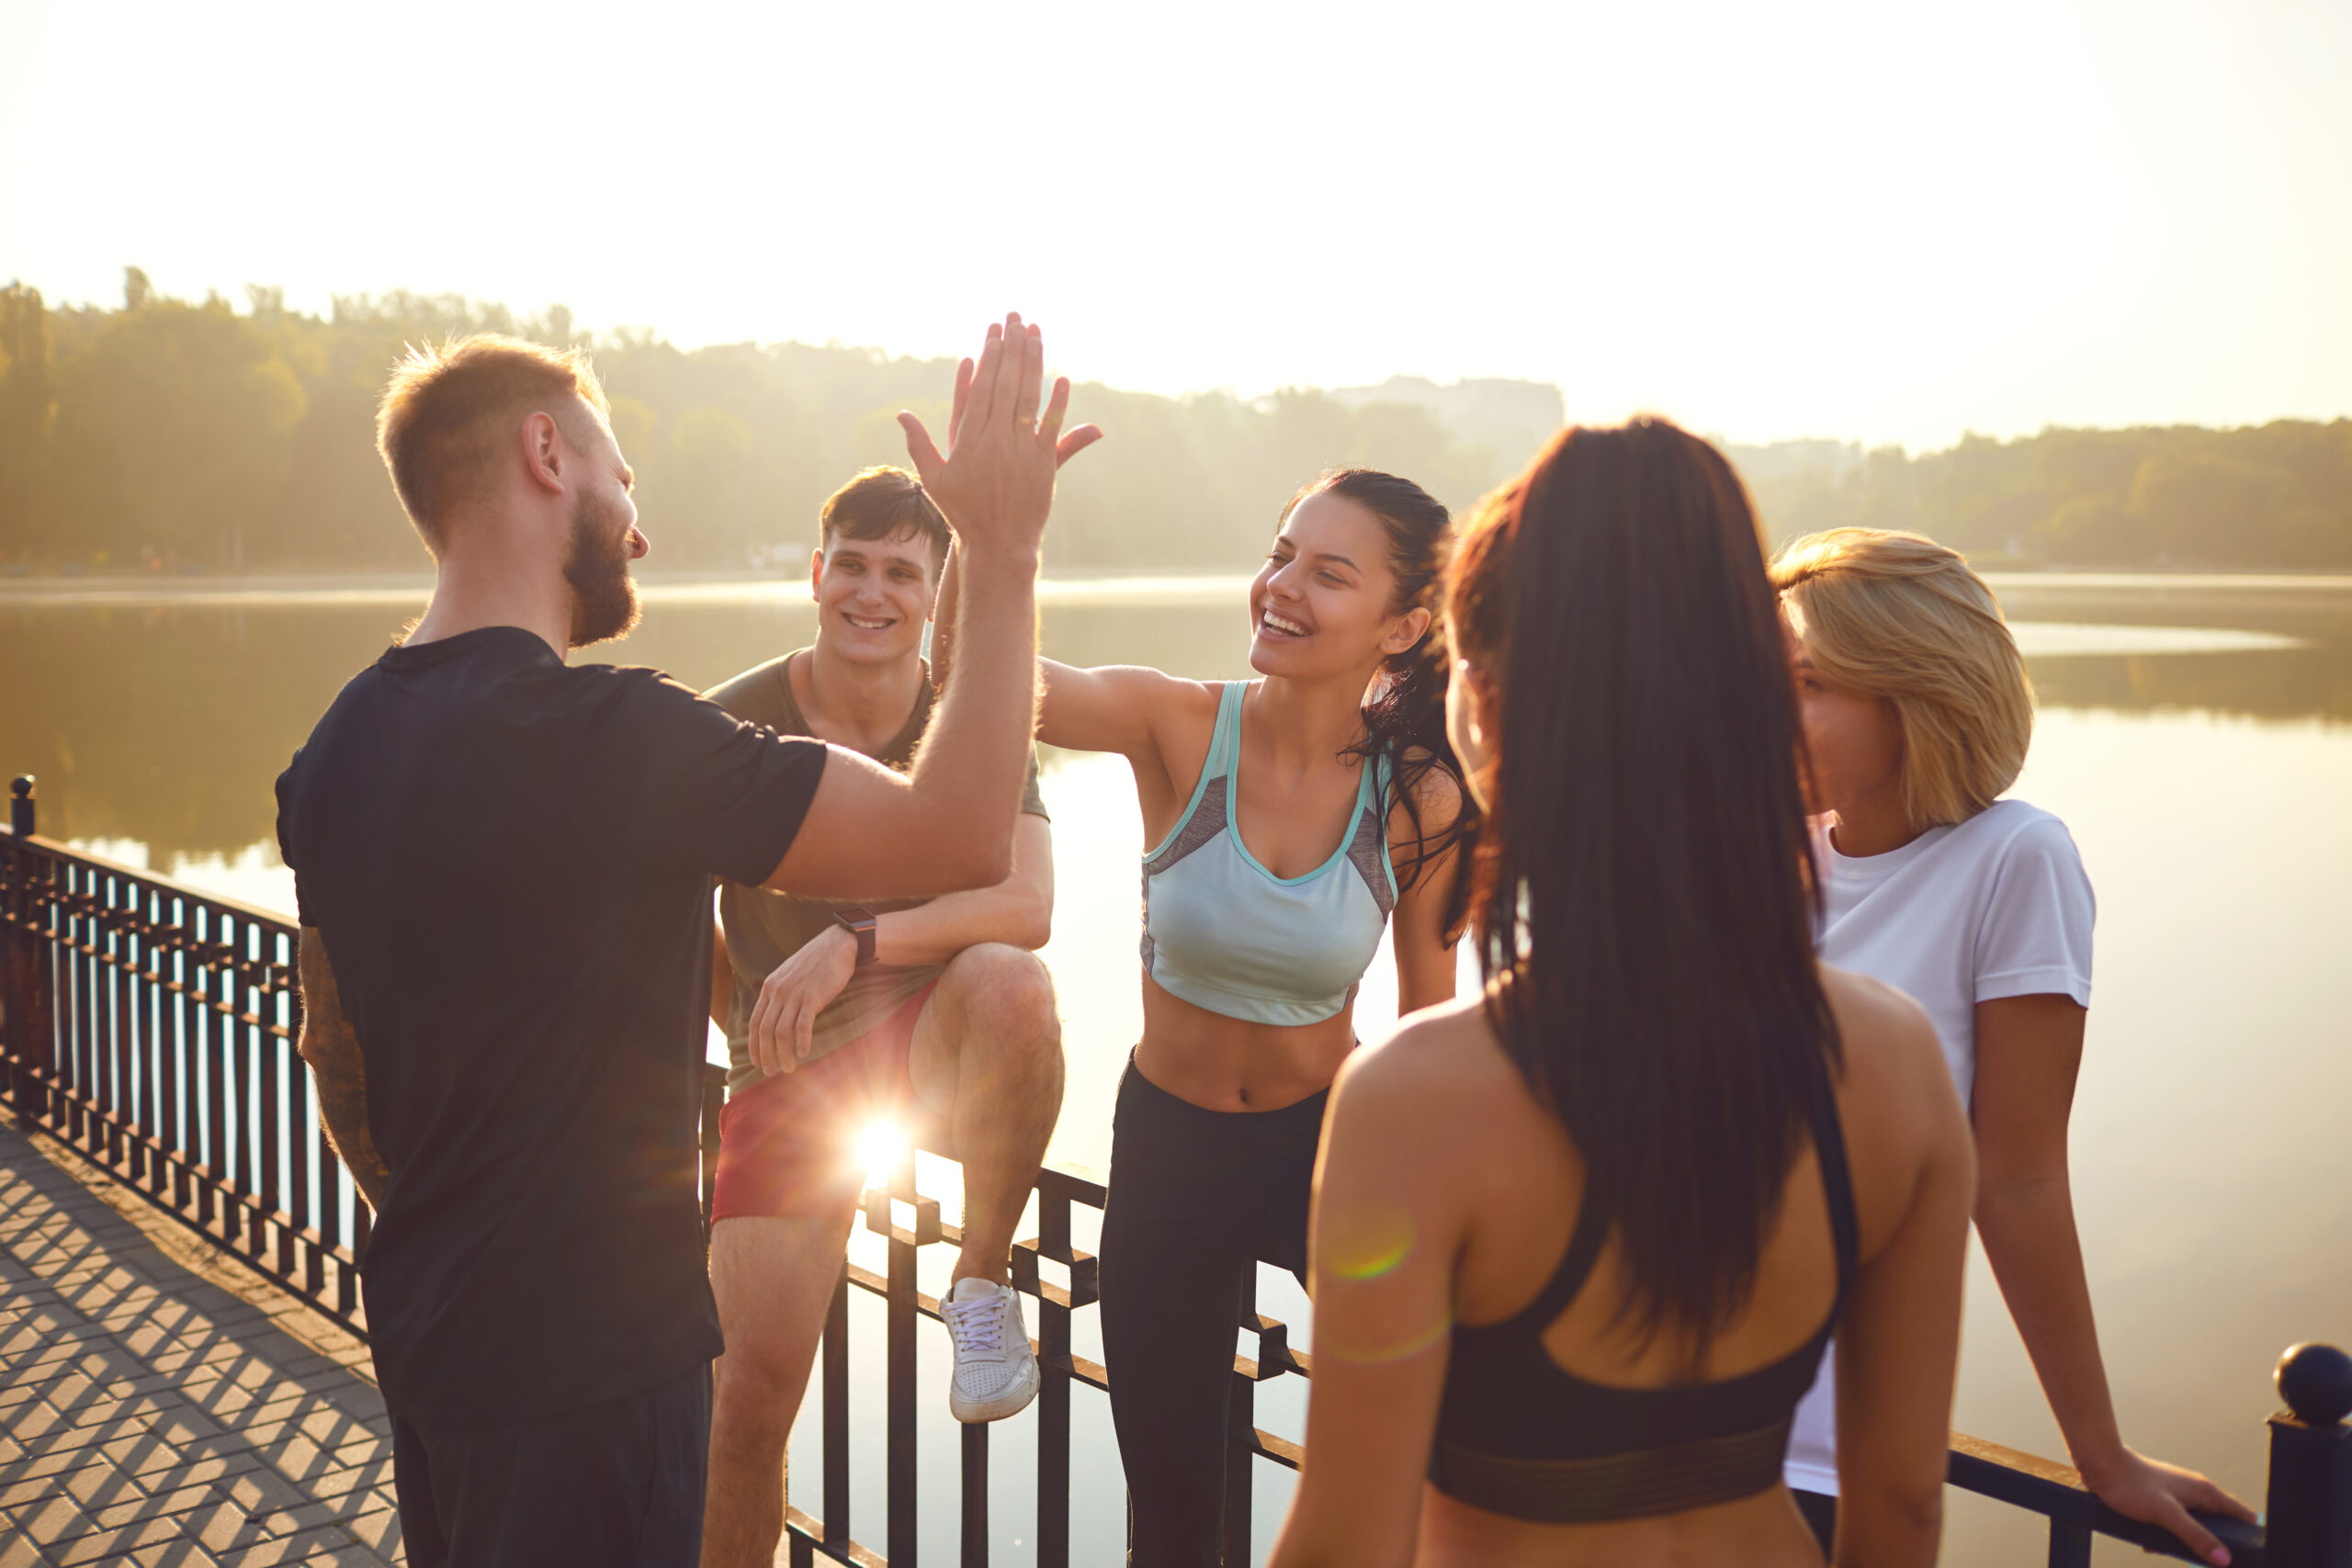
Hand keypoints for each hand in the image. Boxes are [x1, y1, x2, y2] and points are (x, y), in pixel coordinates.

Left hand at [746, 925, 858, 1076]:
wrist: (837, 944)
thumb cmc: (816, 963)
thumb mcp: (790, 975)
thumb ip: (781, 993)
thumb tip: (777, 1017)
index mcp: (770, 987)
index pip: (755, 1022)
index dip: (754, 1045)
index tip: (757, 1061)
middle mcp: (778, 991)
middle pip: (765, 1031)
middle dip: (766, 1055)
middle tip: (770, 1072)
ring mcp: (795, 994)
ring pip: (782, 1032)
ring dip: (783, 1054)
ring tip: (788, 1068)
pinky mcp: (813, 997)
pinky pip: (803, 1025)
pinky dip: (801, 1042)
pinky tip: (804, 1053)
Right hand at [897, 313, 1101, 557]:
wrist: (996, 543)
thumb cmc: (962, 511)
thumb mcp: (934, 478)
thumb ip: (919, 443)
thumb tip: (901, 414)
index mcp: (968, 440)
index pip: (982, 387)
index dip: (991, 356)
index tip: (995, 331)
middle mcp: (995, 440)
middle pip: (1006, 384)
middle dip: (1012, 348)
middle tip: (1016, 318)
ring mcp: (1020, 451)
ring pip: (1029, 398)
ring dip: (1034, 363)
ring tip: (1036, 334)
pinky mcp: (1043, 463)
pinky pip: (1052, 426)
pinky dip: (1057, 403)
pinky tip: (1062, 378)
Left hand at [2080, 1447, 2255, 1565]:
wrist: (2101, 1464)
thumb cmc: (2132, 1486)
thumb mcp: (2167, 1515)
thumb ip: (2196, 1536)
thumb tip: (2224, 1559)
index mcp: (2206, 1492)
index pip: (2243, 1516)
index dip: (2249, 1538)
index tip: (2244, 1557)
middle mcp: (2197, 1492)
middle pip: (2218, 1526)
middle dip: (2207, 1545)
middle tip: (2191, 1557)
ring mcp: (2180, 1494)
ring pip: (2193, 1526)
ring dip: (2181, 1541)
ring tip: (2158, 1547)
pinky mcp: (2163, 1498)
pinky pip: (2174, 1523)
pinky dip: (2166, 1534)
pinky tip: (2148, 1542)